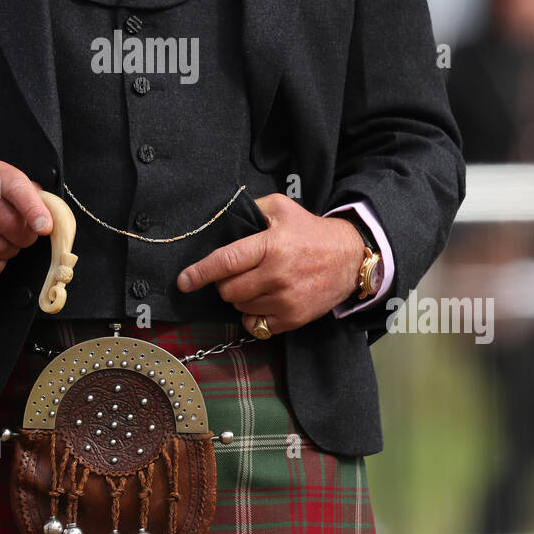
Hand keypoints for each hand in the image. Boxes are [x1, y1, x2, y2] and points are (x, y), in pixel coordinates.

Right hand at [0, 160, 51, 276]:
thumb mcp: (7, 188)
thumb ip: (31, 197)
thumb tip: (52, 216)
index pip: (18, 189)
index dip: (34, 210)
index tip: (45, 227)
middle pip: (11, 224)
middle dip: (24, 238)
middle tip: (22, 236)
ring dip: (9, 252)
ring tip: (4, 242)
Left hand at [175, 194, 364, 335]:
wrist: (350, 258)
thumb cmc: (311, 231)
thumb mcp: (282, 208)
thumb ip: (252, 209)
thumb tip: (223, 217)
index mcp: (271, 245)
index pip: (226, 262)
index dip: (200, 272)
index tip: (183, 281)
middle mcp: (277, 274)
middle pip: (228, 290)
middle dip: (225, 283)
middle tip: (239, 273)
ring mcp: (286, 299)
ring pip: (240, 307)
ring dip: (241, 297)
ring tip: (258, 283)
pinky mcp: (294, 318)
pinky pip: (257, 326)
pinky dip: (253, 316)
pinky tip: (264, 301)